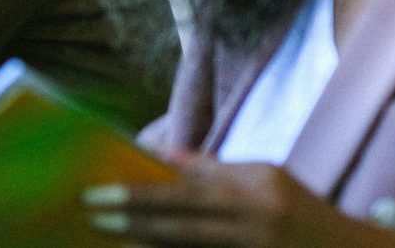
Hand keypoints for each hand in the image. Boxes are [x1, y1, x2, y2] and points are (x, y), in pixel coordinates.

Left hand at [83, 153, 394, 246]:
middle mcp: (258, 220)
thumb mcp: (266, 178)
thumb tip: (166, 155)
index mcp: (256, 187)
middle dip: (134, 219)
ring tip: (111, 236)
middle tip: (92, 213)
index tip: (100, 192)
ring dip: (149, 243)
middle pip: (183, 223)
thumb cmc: (302, 210)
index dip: (141, 194)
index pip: (186, 191)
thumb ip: (215, 170)